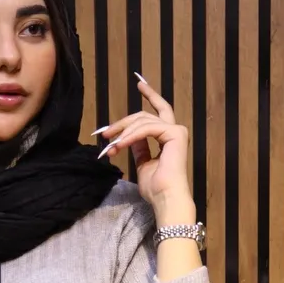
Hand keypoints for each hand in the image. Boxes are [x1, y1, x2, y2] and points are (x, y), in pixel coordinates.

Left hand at [94, 75, 193, 213]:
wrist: (165, 198)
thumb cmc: (156, 188)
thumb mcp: (142, 163)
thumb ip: (139, 147)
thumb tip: (128, 137)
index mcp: (169, 138)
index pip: (158, 112)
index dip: (150, 96)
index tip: (139, 84)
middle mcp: (175, 131)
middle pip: (146, 115)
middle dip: (124, 121)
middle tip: (107, 132)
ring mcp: (176, 131)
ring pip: (144, 121)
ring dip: (123, 132)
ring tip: (111, 144)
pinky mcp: (175, 134)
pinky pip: (147, 129)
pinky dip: (131, 136)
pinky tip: (121, 144)